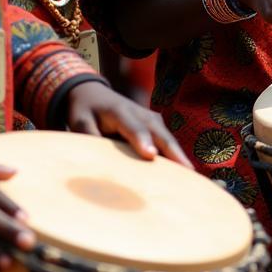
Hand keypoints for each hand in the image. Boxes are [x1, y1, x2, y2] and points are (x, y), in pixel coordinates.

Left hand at [64, 81, 190, 166]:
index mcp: (119, 111)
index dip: (142, 140)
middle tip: (187, 171)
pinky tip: (185, 174)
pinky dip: (176, 157)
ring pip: (168, 140)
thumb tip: (99, 160)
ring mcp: (152, 119)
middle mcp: (141, 113)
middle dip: (174, 152)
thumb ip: (89, 138)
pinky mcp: (156, 126)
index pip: (133, 127)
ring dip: (179, 157)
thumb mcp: (79, 121)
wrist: (95, 94)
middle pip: (160, 134)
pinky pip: (167, 143)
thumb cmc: (86, 111)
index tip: (150, 155)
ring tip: (192, 178)